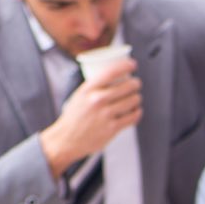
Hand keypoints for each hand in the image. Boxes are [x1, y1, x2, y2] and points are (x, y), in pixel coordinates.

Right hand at [40, 58, 141, 175]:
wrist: (67, 139)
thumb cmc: (74, 116)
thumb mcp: (79, 96)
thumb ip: (94, 87)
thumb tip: (113, 76)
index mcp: (88, 89)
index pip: (111, 72)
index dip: (125, 66)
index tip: (133, 64)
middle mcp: (97, 100)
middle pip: (127, 86)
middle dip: (135, 83)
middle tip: (136, 83)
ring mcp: (106, 114)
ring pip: (133, 101)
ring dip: (137, 98)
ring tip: (136, 97)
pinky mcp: (112, 128)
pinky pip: (133, 117)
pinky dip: (137, 112)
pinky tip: (136, 110)